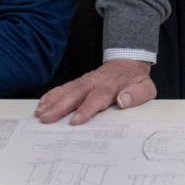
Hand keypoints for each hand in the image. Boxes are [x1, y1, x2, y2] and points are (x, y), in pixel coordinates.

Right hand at [34, 59, 155, 124]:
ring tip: (39, 113)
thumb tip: (123, 100)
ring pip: (65, 91)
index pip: (95, 100)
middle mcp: (93, 83)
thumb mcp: (145, 88)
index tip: (75, 121)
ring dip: (51, 102)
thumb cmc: (135, 80)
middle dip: (59, 107)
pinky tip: (41, 103)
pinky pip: (63, 88)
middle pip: (74, 96)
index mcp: (109, 87)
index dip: (85, 110)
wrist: (128, 63)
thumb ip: (135, 95)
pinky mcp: (79, 82)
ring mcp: (84, 82)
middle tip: (46, 118)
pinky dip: (51, 95)